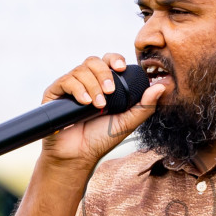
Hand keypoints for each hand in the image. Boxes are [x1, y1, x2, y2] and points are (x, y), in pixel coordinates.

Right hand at [38, 54, 166, 169]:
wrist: (78, 156)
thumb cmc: (101, 139)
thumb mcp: (128, 122)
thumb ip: (144, 105)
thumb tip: (161, 87)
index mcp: (103, 84)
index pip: (108, 61)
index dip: (115, 59)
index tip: (121, 68)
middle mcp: (86, 82)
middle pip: (94, 61)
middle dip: (104, 73)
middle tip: (111, 91)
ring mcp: (70, 87)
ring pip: (81, 70)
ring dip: (93, 85)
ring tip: (99, 105)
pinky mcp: (55, 93)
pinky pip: (66, 81)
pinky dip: (78, 89)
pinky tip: (86, 102)